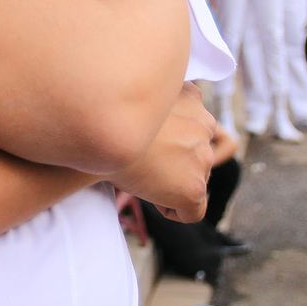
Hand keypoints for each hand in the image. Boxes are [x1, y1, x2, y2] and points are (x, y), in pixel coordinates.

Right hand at [107, 82, 214, 222]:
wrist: (101, 136)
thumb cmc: (106, 116)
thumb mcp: (136, 94)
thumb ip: (155, 98)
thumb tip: (155, 103)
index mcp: (192, 97)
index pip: (194, 124)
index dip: (171, 139)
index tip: (147, 142)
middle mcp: (204, 126)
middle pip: (197, 154)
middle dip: (175, 162)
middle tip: (142, 160)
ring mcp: (203, 158)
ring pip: (195, 180)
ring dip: (172, 182)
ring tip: (141, 174)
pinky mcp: (193, 189)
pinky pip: (192, 211)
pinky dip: (172, 208)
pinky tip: (148, 193)